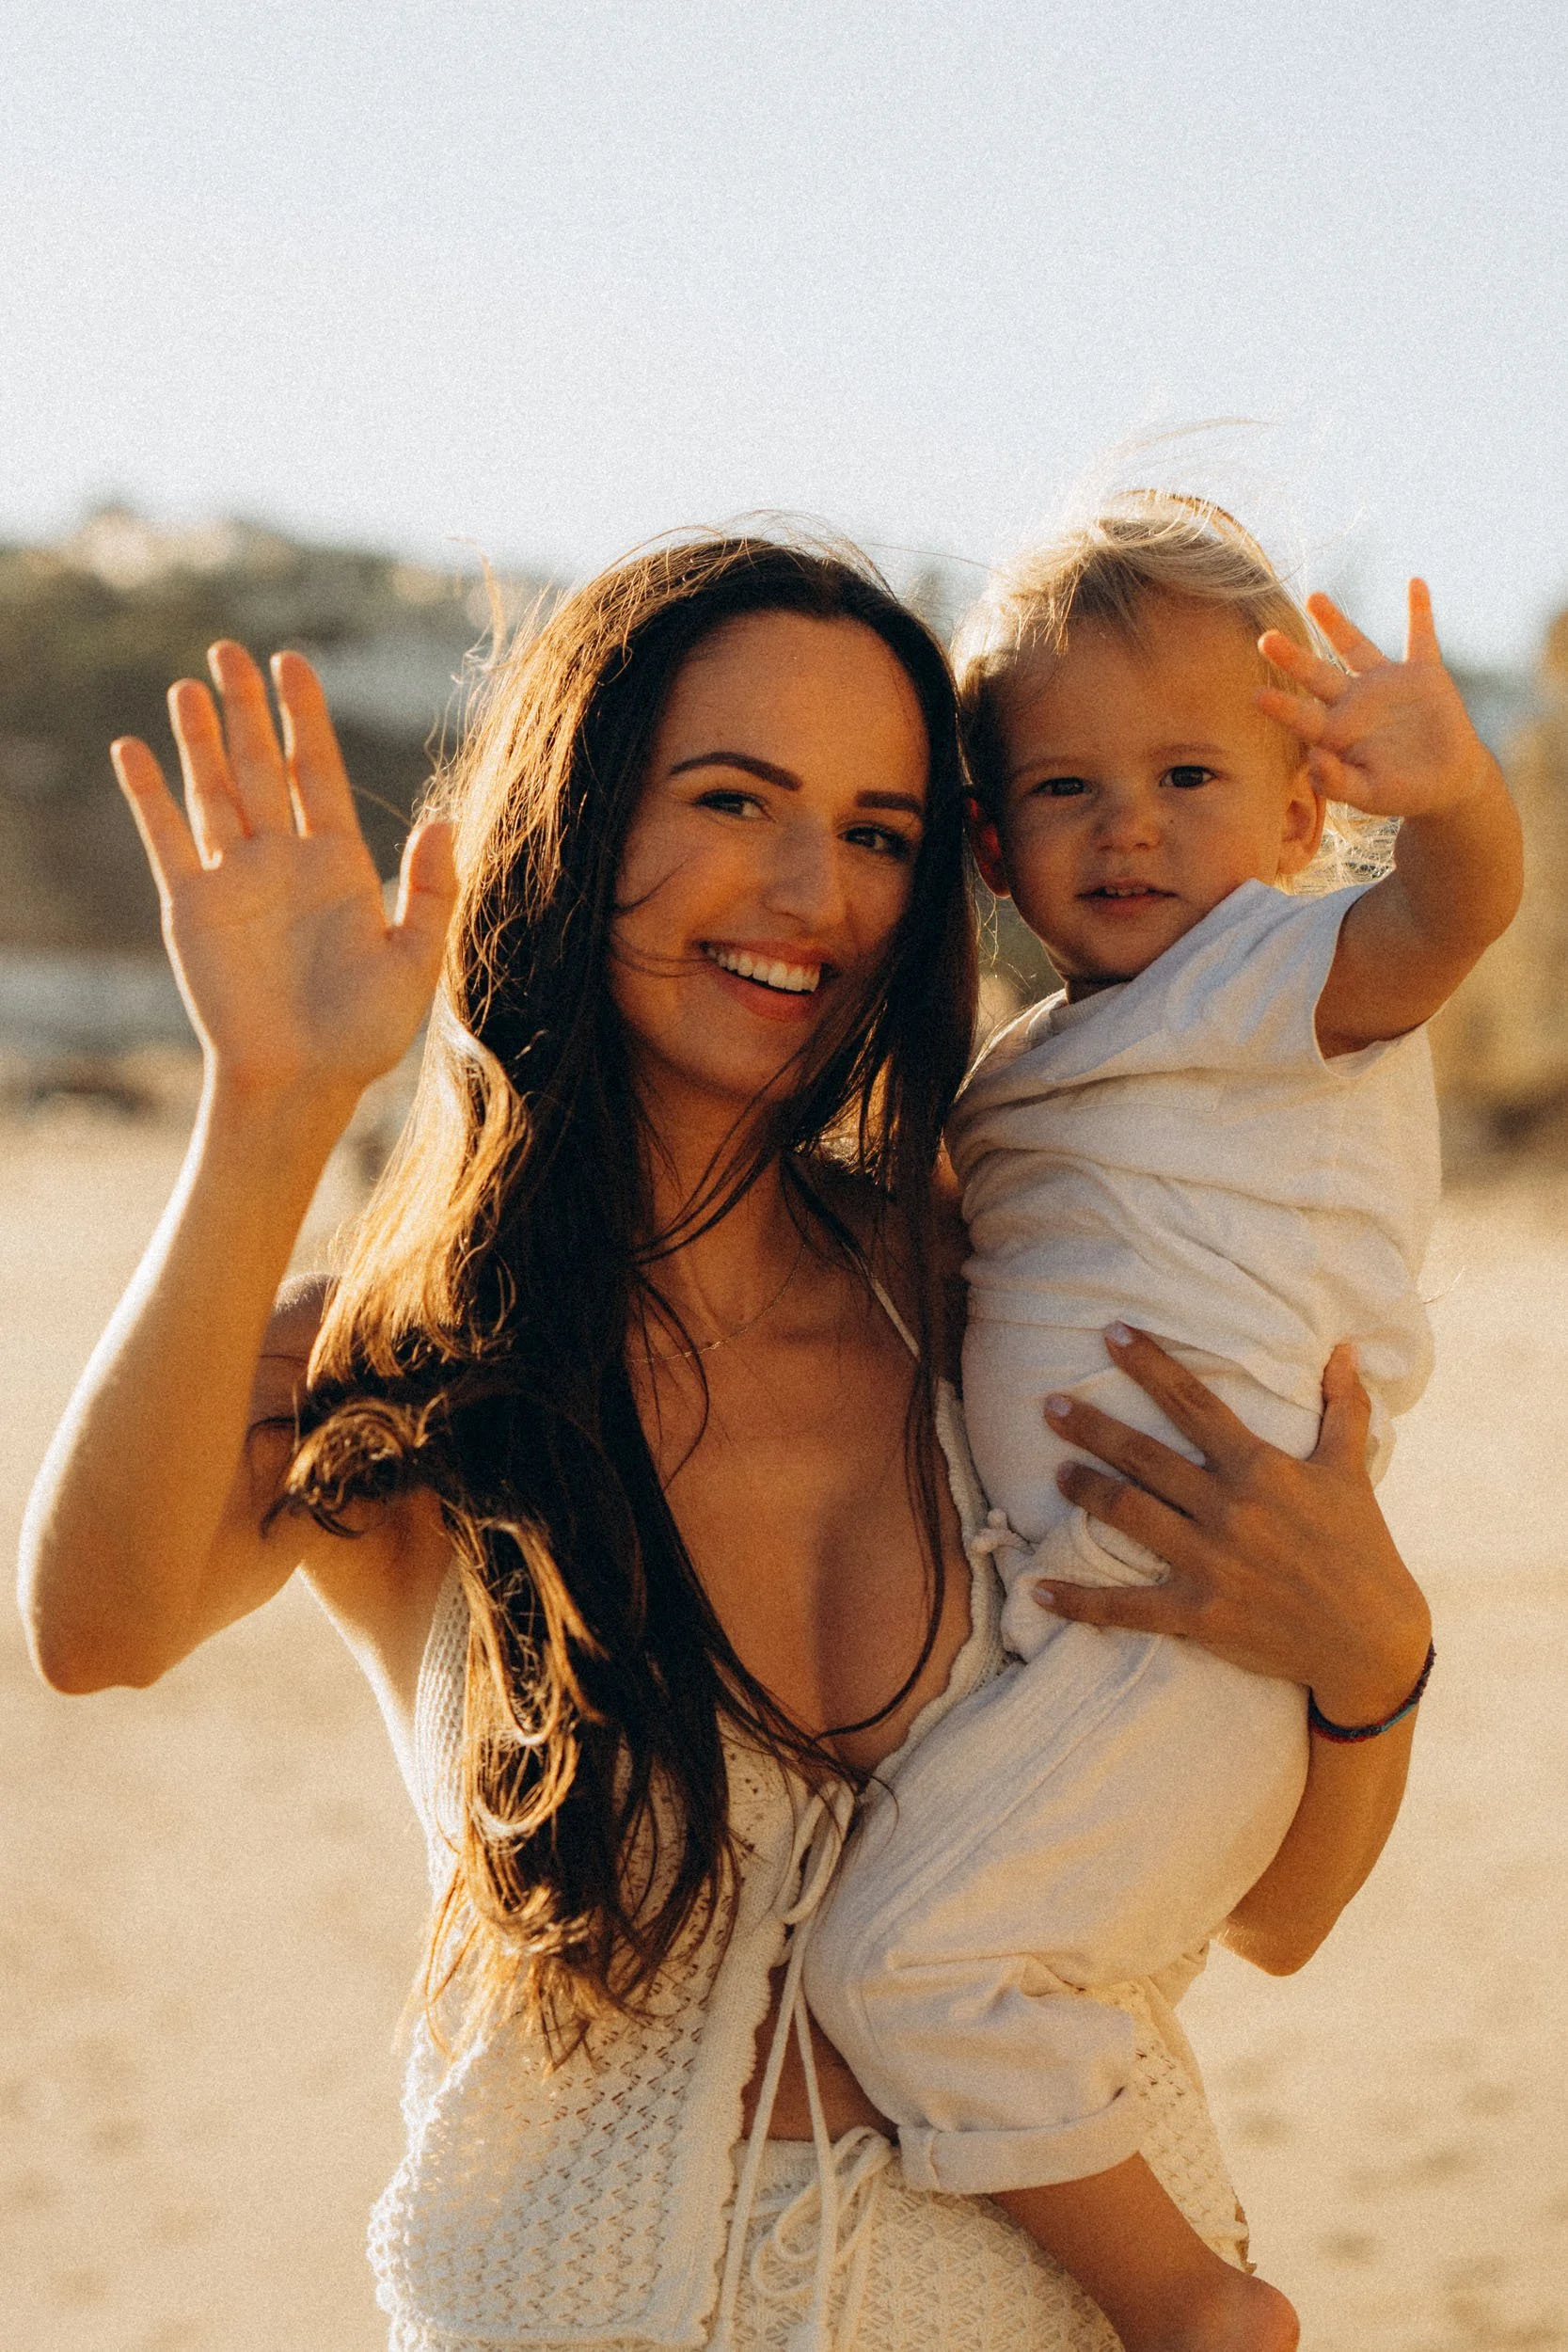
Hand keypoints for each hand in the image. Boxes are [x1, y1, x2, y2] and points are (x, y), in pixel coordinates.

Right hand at [112, 642, 456, 1101]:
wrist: (301, 1082)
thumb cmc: (365, 1034)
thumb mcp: (416, 960)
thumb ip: (431, 891)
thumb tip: (445, 819)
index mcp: (339, 865)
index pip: (318, 771)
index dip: (304, 716)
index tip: (292, 663)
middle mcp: (284, 861)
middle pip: (262, 766)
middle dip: (246, 709)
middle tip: (229, 650)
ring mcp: (235, 879)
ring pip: (214, 791)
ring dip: (199, 739)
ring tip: (189, 684)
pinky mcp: (191, 906)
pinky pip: (167, 838)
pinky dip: (150, 795)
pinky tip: (133, 748)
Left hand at [1035, 1326, 1431, 1724]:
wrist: (1373, 1640)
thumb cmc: (1363, 1549)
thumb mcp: (1351, 1471)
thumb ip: (1344, 1408)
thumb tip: (1345, 1350)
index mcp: (1260, 1468)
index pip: (1193, 1403)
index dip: (1150, 1365)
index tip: (1111, 1334)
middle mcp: (1228, 1509)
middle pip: (1143, 1456)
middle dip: (1092, 1427)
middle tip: (1050, 1407)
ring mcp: (1210, 1563)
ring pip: (1128, 1514)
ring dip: (1084, 1491)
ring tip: (1056, 1472)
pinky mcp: (1200, 1613)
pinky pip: (1126, 1607)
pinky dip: (1079, 1601)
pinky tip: (1037, 1590)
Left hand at [1256, 579, 1500, 823]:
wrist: (1445, 782)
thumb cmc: (1401, 792)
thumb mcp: (1368, 795)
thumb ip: (1337, 782)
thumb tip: (1313, 759)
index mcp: (1336, 732)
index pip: (1303, 717)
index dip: (1282, 708)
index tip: (1257, 696)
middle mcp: (1354, 702)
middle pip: (1316, 675)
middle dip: (1293, 658)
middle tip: (1266, 639)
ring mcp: (1386, 684)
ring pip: (1355, 647)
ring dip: (1336, 623)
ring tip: (1313, 597)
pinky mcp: (1423, 675)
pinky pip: (1421, 638)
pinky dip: (1420, 612)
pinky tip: (1415, 583)